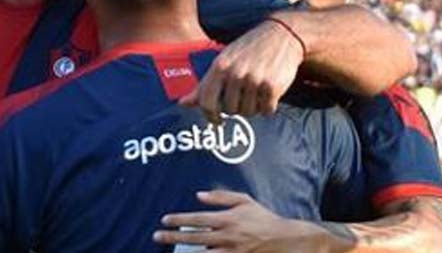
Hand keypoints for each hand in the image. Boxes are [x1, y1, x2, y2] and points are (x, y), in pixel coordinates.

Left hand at [154, 190, 325, 252]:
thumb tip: (198, 195)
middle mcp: (227, 235)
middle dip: (173, 237)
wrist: (285, 239)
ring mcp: (232, 251)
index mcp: (228, 218)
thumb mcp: (244, 201)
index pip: (198, 218)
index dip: (180, 219)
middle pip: (195, 237)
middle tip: (156, 236)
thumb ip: (221, 197)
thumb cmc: (262, 218)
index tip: (165, 219)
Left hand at [180, 18, 303, 117]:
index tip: (217, 121)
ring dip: (253, 107)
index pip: (206, 102)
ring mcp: (254, 79)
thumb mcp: (223, 61)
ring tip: (257, 91)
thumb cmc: (248, 50)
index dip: (210, 116)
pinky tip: (269, 93)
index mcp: (220, 66)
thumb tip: (182, 104)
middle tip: (244, 94)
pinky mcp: (272, 86)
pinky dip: (268, 107)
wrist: (282, 35)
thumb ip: (204, 85)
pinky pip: (266, 111)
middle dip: (237, 107)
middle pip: (230, 110)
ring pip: (249, 112)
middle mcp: (235, 73)